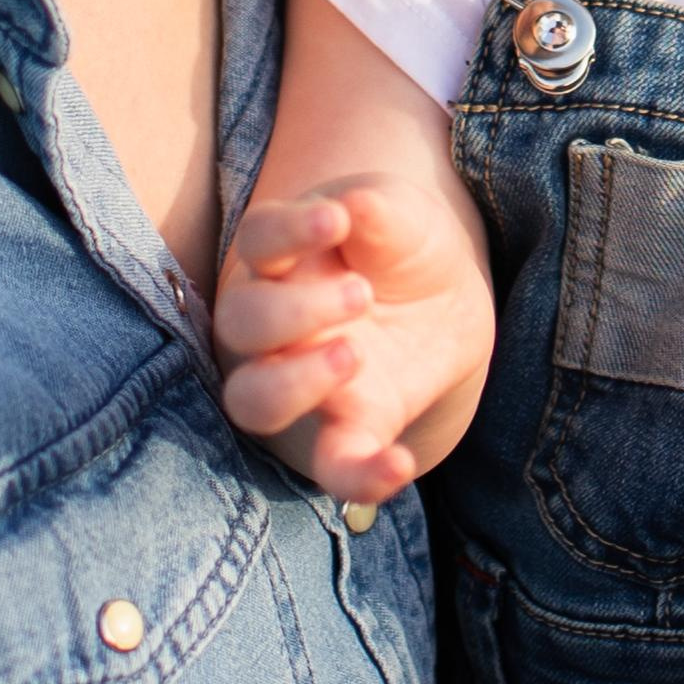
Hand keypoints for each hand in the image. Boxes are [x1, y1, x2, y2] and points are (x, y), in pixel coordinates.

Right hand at [215, 177, 493, 506]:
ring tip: (353, 355)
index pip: (258, 240)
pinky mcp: (348, 430)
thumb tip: (353, 206)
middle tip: (360, 294)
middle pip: (239, 324)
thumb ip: (380, 210)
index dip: (286, 230)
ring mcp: (302, 381)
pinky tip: (399, 463)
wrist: (444, 303)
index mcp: (284, 256)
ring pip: (251, 400)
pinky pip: (332, 467)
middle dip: (292, 312)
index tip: (336, 219)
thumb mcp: (405, 218)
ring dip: (292, 383)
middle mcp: (274, 324)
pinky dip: (359, 476)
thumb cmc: (402, 248)